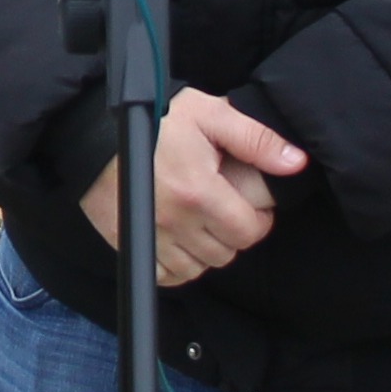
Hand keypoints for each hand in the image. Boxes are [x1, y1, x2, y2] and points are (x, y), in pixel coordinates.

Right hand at [79, 87, 307, 287]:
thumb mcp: (210, 115)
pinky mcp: (131, 243)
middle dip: (233, 233)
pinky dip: (179, 266)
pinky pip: (168, 276)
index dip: (257, 219)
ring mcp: (151, 236)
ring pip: (199, 267)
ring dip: (208, 250)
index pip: (248, 231)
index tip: (250, 205)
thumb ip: (256, 140)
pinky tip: (181, 241)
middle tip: (225, 208)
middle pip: (226, 252)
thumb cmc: (156, 118)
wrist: (94, 131)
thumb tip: (296, 163)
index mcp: (200, 191)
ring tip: (203, 222)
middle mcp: (176, 221)